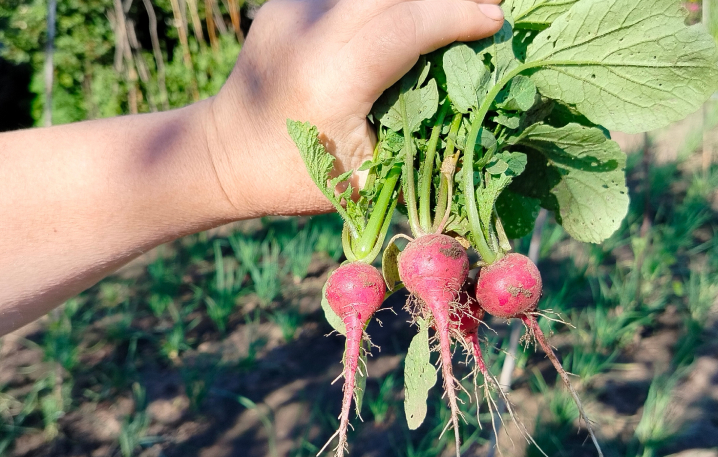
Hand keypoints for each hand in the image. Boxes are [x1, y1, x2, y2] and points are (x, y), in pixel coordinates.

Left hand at [205, 0, 503, 218]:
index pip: (403, 25)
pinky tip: (409, 16)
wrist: (221, 155)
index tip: (497, 20)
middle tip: (486, 4)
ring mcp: (293, 8)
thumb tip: (469, 99)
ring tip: (453, 9)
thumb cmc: (294, 178)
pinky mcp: (290, 1)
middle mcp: (307, 30)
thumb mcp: (363, 175)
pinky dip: (388, 3)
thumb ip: (413, 136)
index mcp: (328, 78)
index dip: (456, 16)